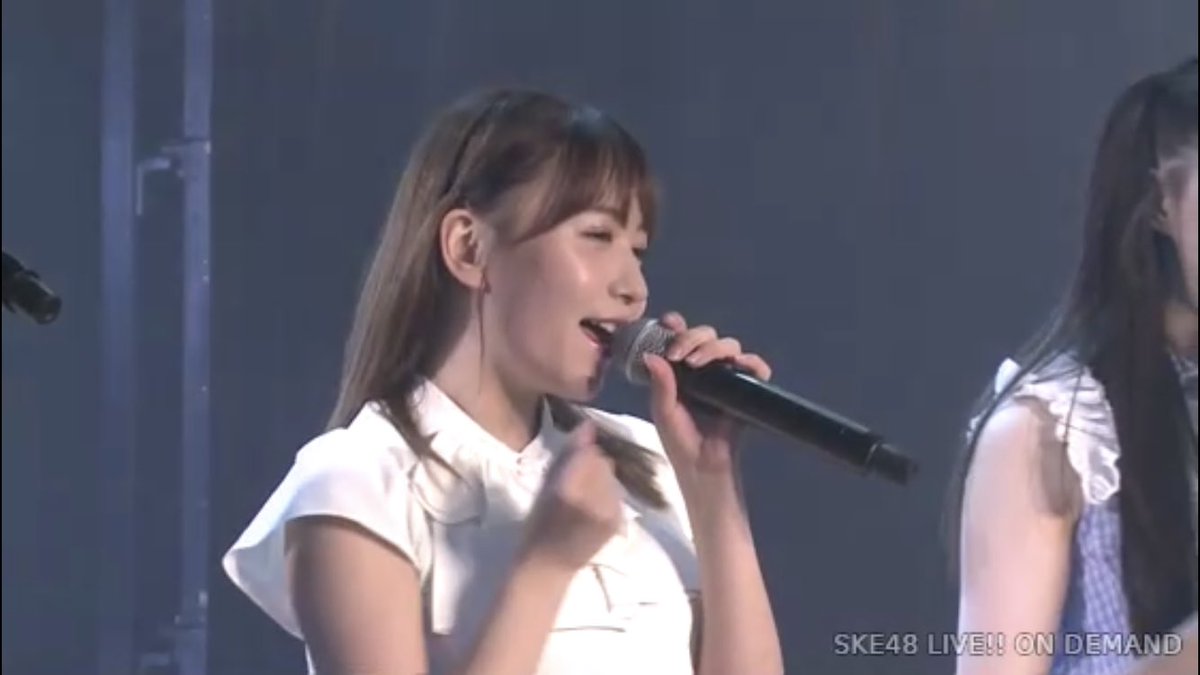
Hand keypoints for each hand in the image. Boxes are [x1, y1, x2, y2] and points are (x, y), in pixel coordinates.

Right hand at [519, 422, 623, 571]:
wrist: (550, 565)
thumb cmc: (538, 524)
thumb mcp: (544, 485)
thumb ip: (567, 454)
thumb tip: (588, 424)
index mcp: (570, 489)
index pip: (588, 452)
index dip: (580, 451)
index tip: (570, 459)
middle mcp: (595, 499)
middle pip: (602, 461)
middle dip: (590, 465)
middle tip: (573, 481)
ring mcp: (610, 511)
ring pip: (611, 476)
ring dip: (599, 479)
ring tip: (582, 496)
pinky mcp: (618, 520)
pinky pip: (616, 493)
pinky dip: (606, 495)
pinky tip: (592, 507)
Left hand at [643, 312, 772, 478]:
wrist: (702, 469)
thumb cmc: (680, 442)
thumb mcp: (664, 411)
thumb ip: (661, 384)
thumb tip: (652, 356)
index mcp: (683, 371)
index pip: (683, 338)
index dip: (678, 326)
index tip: (669, 323)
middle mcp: (706, 369)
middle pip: (707, 335)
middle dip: (693, 337)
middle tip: (679, 353)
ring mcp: (728, 378)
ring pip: (729, 346)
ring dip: (714, 347)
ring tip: (697, 363)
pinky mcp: (748, 391)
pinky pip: (757, 369)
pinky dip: (753, 363)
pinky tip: (740, 365)